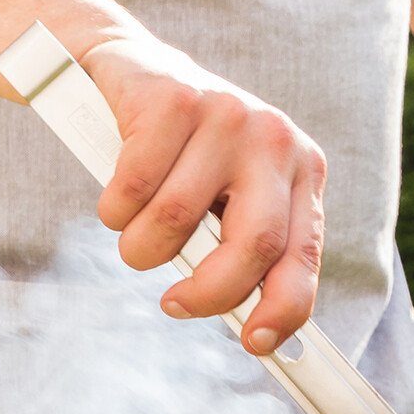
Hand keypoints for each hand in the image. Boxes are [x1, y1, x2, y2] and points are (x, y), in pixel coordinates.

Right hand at [80, 33, 327, 353]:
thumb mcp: (221, 197)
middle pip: (253, 244)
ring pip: (175, 221)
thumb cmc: (176, 153)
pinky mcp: (174, 101)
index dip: (283, 307)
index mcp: (300, 170)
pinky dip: (112, 210)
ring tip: (133, 234)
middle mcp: (274, 140)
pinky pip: (131, 189)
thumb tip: (245, 322)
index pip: (302, 253)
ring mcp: (226, 115)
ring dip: (139, 248)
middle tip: (174, 305)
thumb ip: (236, 246)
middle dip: (207, 292)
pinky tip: (115, 197)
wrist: (129, 70)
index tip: (253, 343)